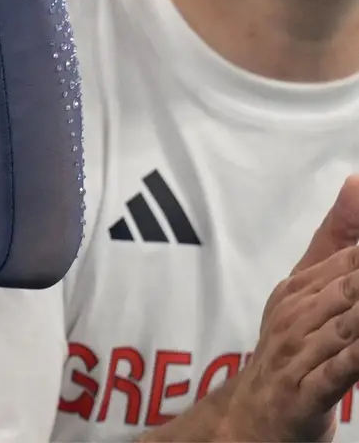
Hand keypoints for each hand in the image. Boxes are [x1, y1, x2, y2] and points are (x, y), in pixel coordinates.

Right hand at [217, 176, 358, 441]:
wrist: (251, 419)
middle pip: (350, 287)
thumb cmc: (289, 352)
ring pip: (347, 327)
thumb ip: (336, 240)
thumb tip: (354, 181)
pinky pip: (338, 371)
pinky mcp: (304, 394)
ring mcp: (296, 355)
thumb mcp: (306, 294)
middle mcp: (294, 317)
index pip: (350, 257)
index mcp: (297, 290)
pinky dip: (355, 355)